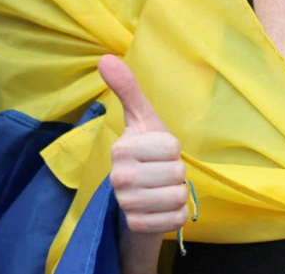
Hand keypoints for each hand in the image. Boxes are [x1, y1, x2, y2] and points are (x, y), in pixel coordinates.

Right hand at [100, 54, 188, 235]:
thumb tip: (105, 57)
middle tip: (161, 174)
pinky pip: (177, 218)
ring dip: (177, 194)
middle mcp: (119, 177)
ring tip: (160, 191)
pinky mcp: (138, 226)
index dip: (173, 151)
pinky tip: (160, 210)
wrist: (137, 200)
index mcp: (122, 148)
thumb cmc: (146, 154)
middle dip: (176, 174)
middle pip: (177, 173)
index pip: (172, 147)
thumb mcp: (143, 120)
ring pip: (178, 196)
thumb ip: (128, 89)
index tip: (158, 153)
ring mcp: (127, 203)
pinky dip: (176, 215)